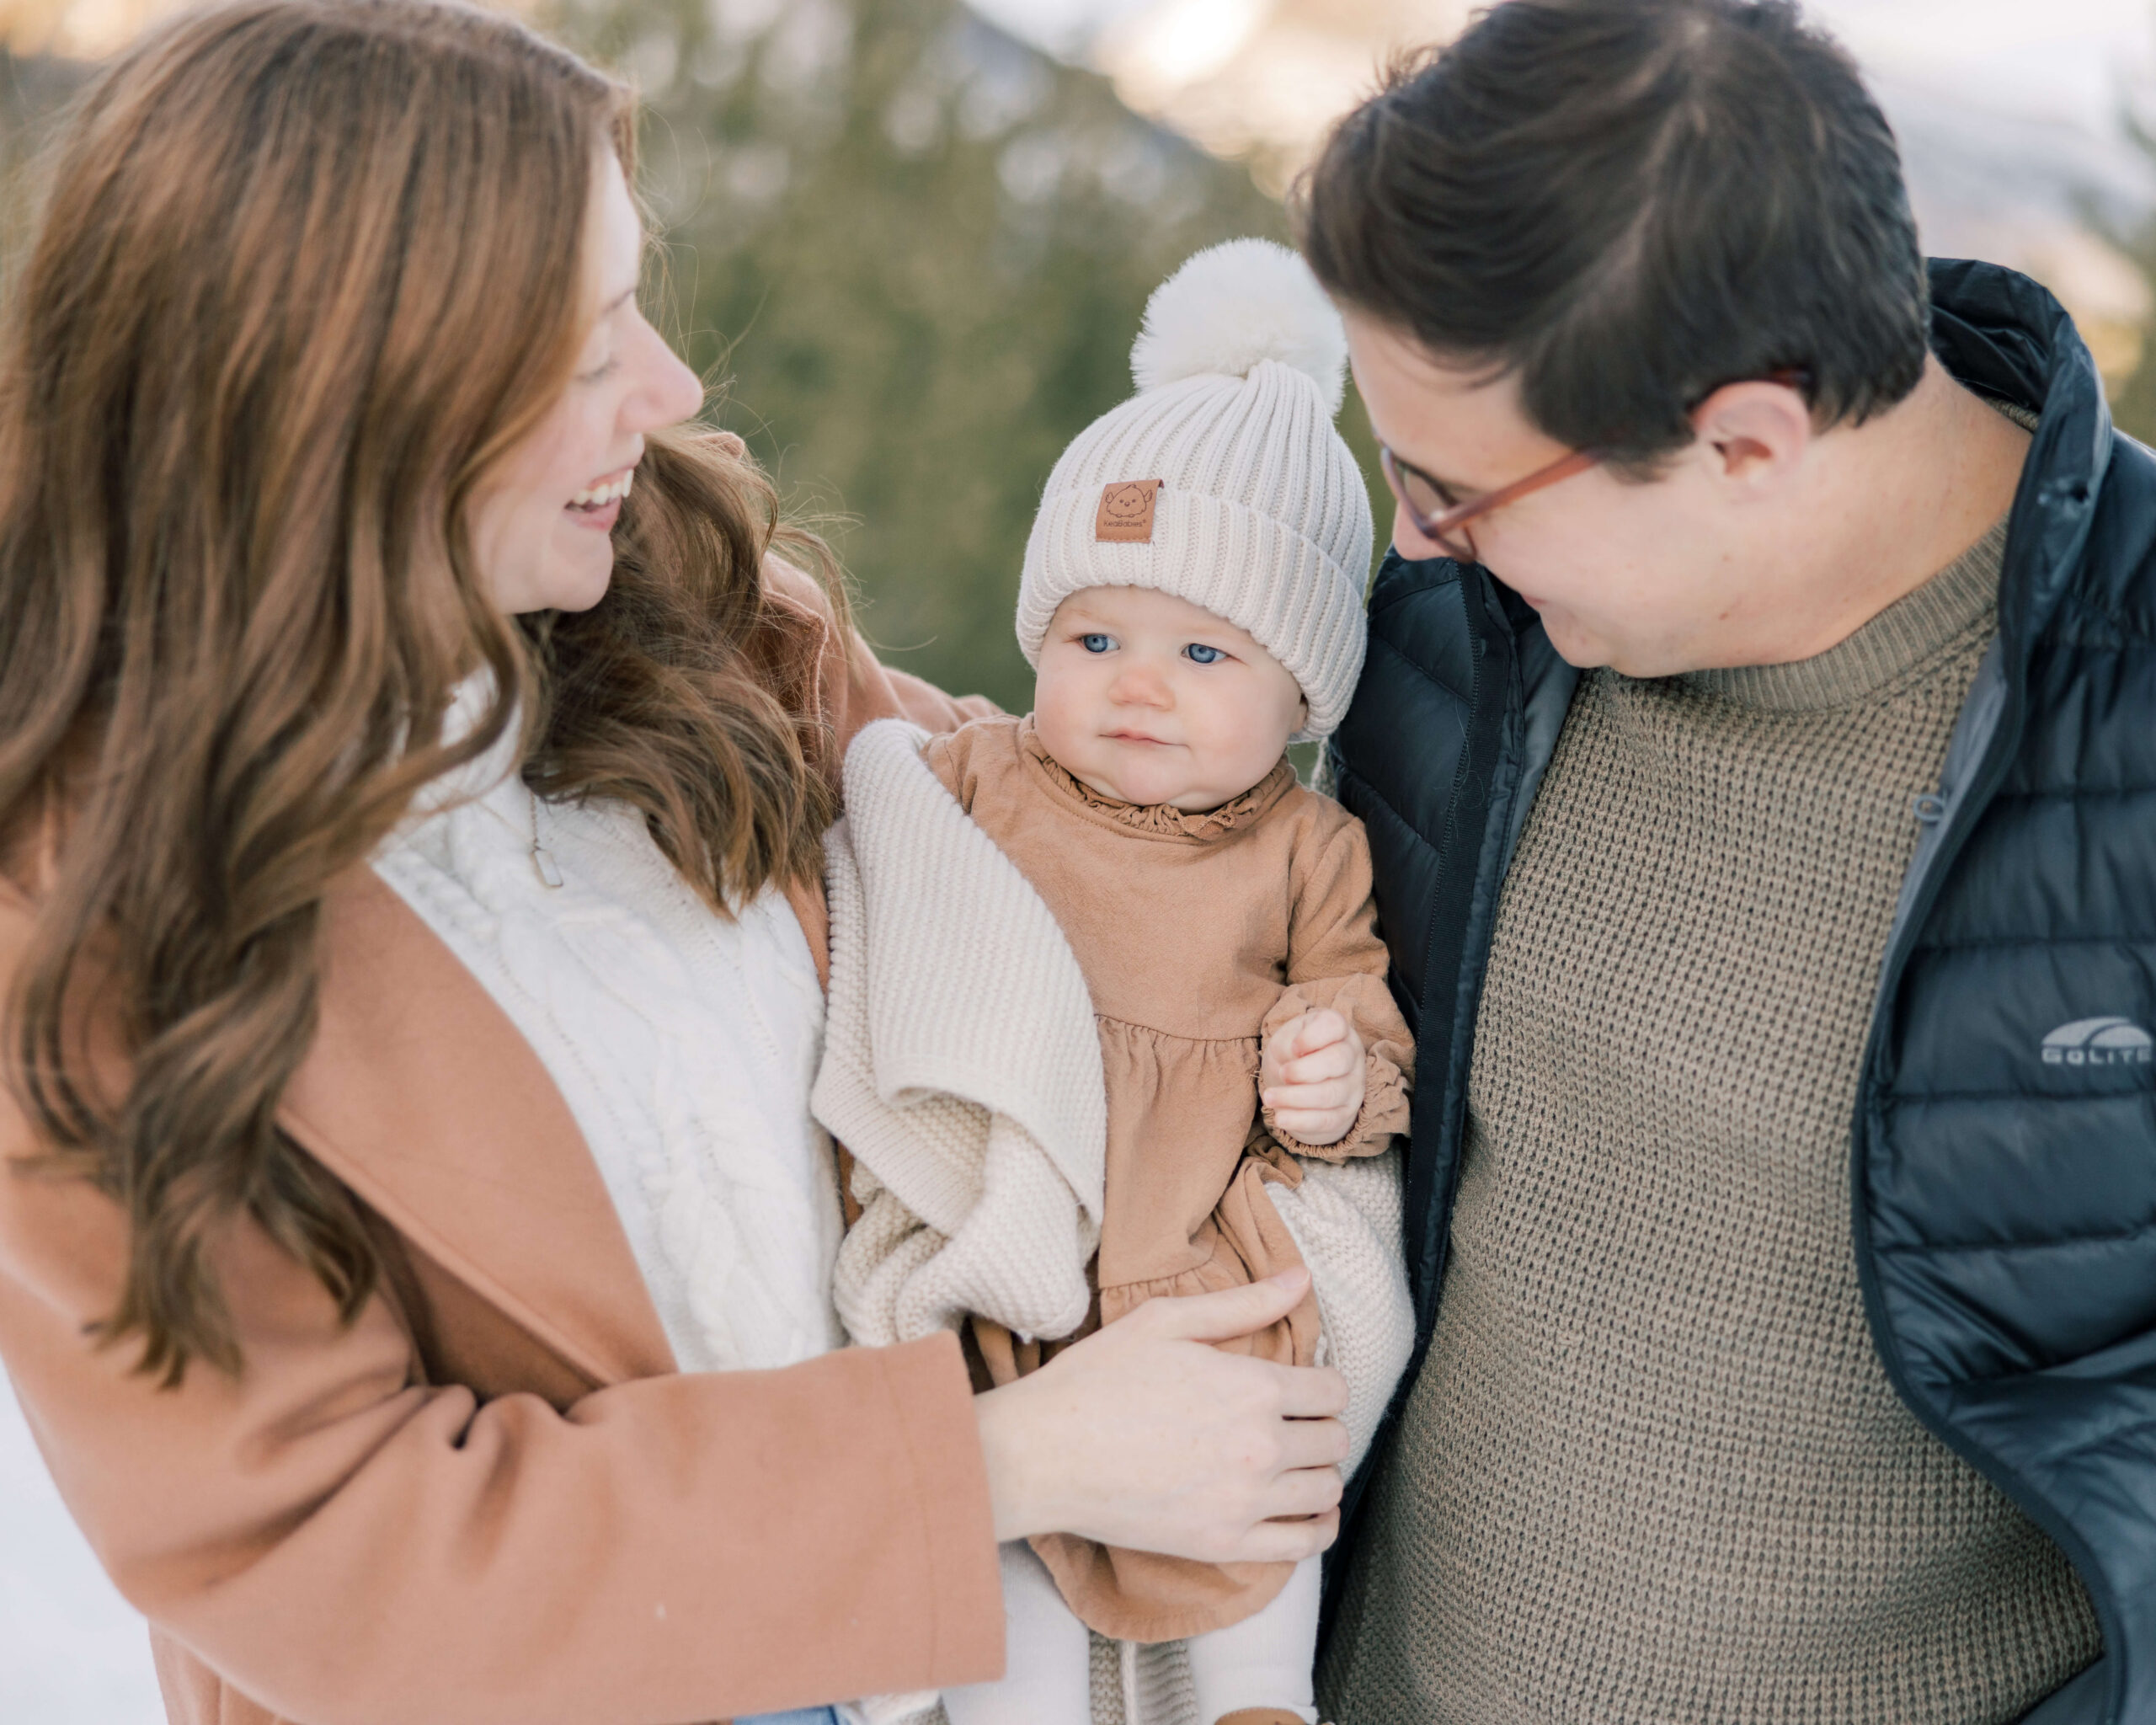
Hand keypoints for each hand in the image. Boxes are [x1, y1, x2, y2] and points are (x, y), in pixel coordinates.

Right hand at [974, 1269, 1348, 1563]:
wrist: (1043, 1454)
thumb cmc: (1097, 1380)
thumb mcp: (1165, 1321)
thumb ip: (1241, 1303)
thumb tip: (1300, 1279)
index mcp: (1253, 1386)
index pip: (1332, 1389)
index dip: (1323, 1383)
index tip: (1305, 1386)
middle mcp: (1261, 1445)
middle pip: (1335, 1439)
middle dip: (1322, 1424)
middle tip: (1295, 1422)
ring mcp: (1245, 1500)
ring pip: (1326, 1489)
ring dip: (1320, 1472)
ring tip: (1296, 1463)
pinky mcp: (1225, 1543)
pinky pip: (1303, 1544)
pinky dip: (1317, 1528)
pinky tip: (1308, 1512)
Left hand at [1260, 1008, 1364, 1145]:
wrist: (1300, 1082)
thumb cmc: (1294, 1052)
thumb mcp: (1286, 1040)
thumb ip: (1288, 1044)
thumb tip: (1295, 1058)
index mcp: (1338, 1029)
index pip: (1335, 1025)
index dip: (1313, 1036)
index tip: (1294, 1047)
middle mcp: (1352, 1055)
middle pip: (1337, 1060)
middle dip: (1305, 1070)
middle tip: (1282, 1073)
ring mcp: (1352, 1086)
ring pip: (1329, 1094)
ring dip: (1295, 1097)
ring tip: (1269, 1097)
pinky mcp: (1344, 1113)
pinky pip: (1326, 1120)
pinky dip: (1301, 1120)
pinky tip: (1281, 1118)